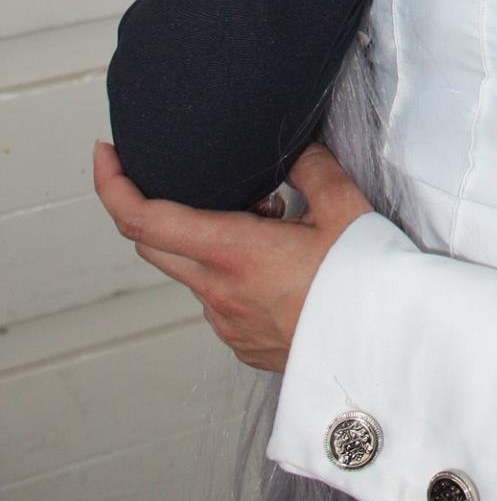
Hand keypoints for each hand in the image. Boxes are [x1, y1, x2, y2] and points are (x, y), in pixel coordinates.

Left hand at [92, 140, 371, 372]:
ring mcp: (226, 322)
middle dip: (163, 206)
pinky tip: (279, 264)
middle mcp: (217, 291)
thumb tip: (294, 149)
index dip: (112, 184)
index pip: (142, 218)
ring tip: (272, 224)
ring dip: (210, 242)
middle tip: (217, 184)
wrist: (386, 352)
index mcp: (232, 251)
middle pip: (154, 243)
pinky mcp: (241, 342)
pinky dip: (232, 273)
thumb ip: (311, 167)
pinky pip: (218, 299)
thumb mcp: (345, 206)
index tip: (107, 155)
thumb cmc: (365, 283)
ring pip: (191, 271)